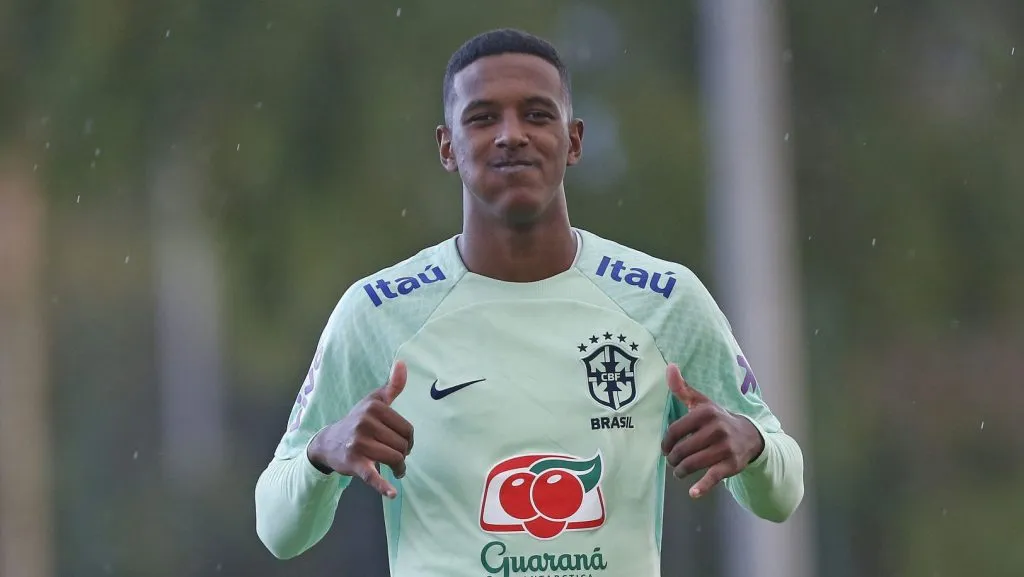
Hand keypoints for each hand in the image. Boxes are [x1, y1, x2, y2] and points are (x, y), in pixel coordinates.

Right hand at [307, 361, 413, 498]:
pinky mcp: (354, 463)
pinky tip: (391, 492)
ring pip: (394, 459)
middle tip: (397, 458)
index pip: (407, 429)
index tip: (402, 444)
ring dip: (399, 469)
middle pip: (402, 445)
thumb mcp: (373, 401)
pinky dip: (382, 486)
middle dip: (403, 454)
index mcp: (374, 407)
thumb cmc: (357, 421)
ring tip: (396, 470)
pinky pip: (372, 475)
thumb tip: (402, 363)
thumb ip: (391, 386)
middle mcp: (365, 423)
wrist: (328, 442)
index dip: (408, 440)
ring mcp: (359, 443)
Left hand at [661, 363, 763, 498]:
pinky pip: (713, 477)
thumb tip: (669, 366)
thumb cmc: (717, 419)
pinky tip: (693, 492)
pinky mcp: (731, 464)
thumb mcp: (701, 403)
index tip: (665, 449)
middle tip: (673, 461)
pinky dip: (702, 487)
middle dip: (673, 459)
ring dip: (681, 471)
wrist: (749, 436)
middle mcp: (716, 428)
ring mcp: (725, 447)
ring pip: (693, 463)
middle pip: (682, 449)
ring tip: (679, 472)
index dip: (666, 443)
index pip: (675, 430)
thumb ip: (682, 388)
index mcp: (706, 412)